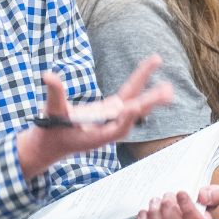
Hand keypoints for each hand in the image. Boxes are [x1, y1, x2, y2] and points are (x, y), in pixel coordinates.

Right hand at [17, 55, 171, 178]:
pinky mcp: (110, 112)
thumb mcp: (51, 111)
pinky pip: (128, 99)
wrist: (53, 143)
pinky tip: (153, 77)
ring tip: (170, 87)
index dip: (125, 119)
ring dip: (152, 96)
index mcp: (97, 135)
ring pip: (135, 106)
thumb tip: (48, 75)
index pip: (117, 128)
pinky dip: (139, 88)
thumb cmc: (51, 130)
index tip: (133, 108)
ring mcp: (111, 120)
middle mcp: (109, 128)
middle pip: (133, 114)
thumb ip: (54, 93)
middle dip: (149, 104)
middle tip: (167, 92)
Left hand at [137, 185, 218, 218]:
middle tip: (166, 197)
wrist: (172, 208)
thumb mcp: (208, 195)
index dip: (189, 210)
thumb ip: (214, 194)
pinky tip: (144, 213)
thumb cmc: (190, 203)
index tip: (181, 193)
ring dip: (155, 217)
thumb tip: (203, 197)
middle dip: (169, 212)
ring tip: (154, 202)